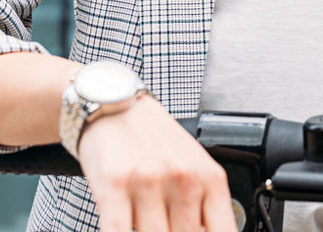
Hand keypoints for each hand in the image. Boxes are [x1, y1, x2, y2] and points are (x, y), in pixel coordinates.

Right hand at [78, 93, 237, 231]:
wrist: (113, 102)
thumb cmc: (153, 137)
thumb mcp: (193, 165)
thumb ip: (203, 206)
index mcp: (209, 177)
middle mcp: (182, 178)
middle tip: (165, 222)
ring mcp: (148, 182)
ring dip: (147, 231)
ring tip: (143, 217)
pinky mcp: (114, 185)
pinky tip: (125, 226)